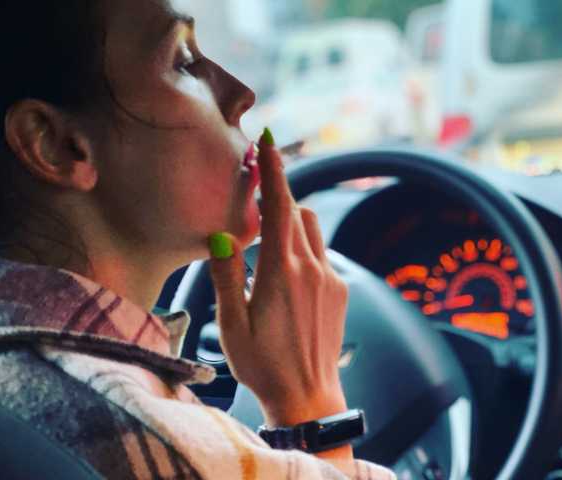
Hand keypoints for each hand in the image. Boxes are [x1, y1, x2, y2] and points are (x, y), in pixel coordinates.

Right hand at [208, 129, 348, 427]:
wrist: (308, 399)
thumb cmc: (262, 365)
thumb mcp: (232, 323)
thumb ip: (226, 275)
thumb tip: (221, 236)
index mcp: (280, 273)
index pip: (278, 208)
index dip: (273, 172)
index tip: (269, 142)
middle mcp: (311, 269)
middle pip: (297, 211)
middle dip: (279, 194)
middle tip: (261, 188)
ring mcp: (330, 279)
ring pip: (313, 228)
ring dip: (293, 221)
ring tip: (271, 238)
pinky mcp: (340, 290)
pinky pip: (322, 252)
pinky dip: (305, 245)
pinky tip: (289, 271)